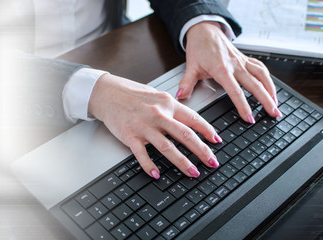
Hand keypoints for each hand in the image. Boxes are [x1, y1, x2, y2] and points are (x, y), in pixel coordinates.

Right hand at [89, 73, 220, 178]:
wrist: (106, 93)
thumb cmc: (130, 93)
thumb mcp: (156, 95)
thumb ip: (171, 108)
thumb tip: (187, 121)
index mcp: (167, 103)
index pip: (193, 118)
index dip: (207, 131)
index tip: (216, 141)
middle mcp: (157, 114)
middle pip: (185, 135)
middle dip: (202, 151)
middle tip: (212, 162)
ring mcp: (143, 126)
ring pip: (167, 147)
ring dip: (182, 162)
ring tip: (192, 172)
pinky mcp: (130, 136)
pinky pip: (142, 154)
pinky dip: (149, 166)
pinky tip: (156, 174)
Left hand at [178, 22, 281, 122]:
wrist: (205, 30)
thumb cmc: (199, 48)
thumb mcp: (191, 66)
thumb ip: (186, 82)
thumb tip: (180, 95)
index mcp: (222, 69)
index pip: (235, 91)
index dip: (243, 106)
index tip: (249, 118)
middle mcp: (236, 65)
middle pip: (255, 85)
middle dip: (266, 101)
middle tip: (274, 114)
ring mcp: (242, 61)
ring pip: (262, 76)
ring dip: (271, 90)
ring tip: (276, 104)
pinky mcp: (245, 59)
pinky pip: (260, 68)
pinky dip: (268, 78)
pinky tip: (271, 88)